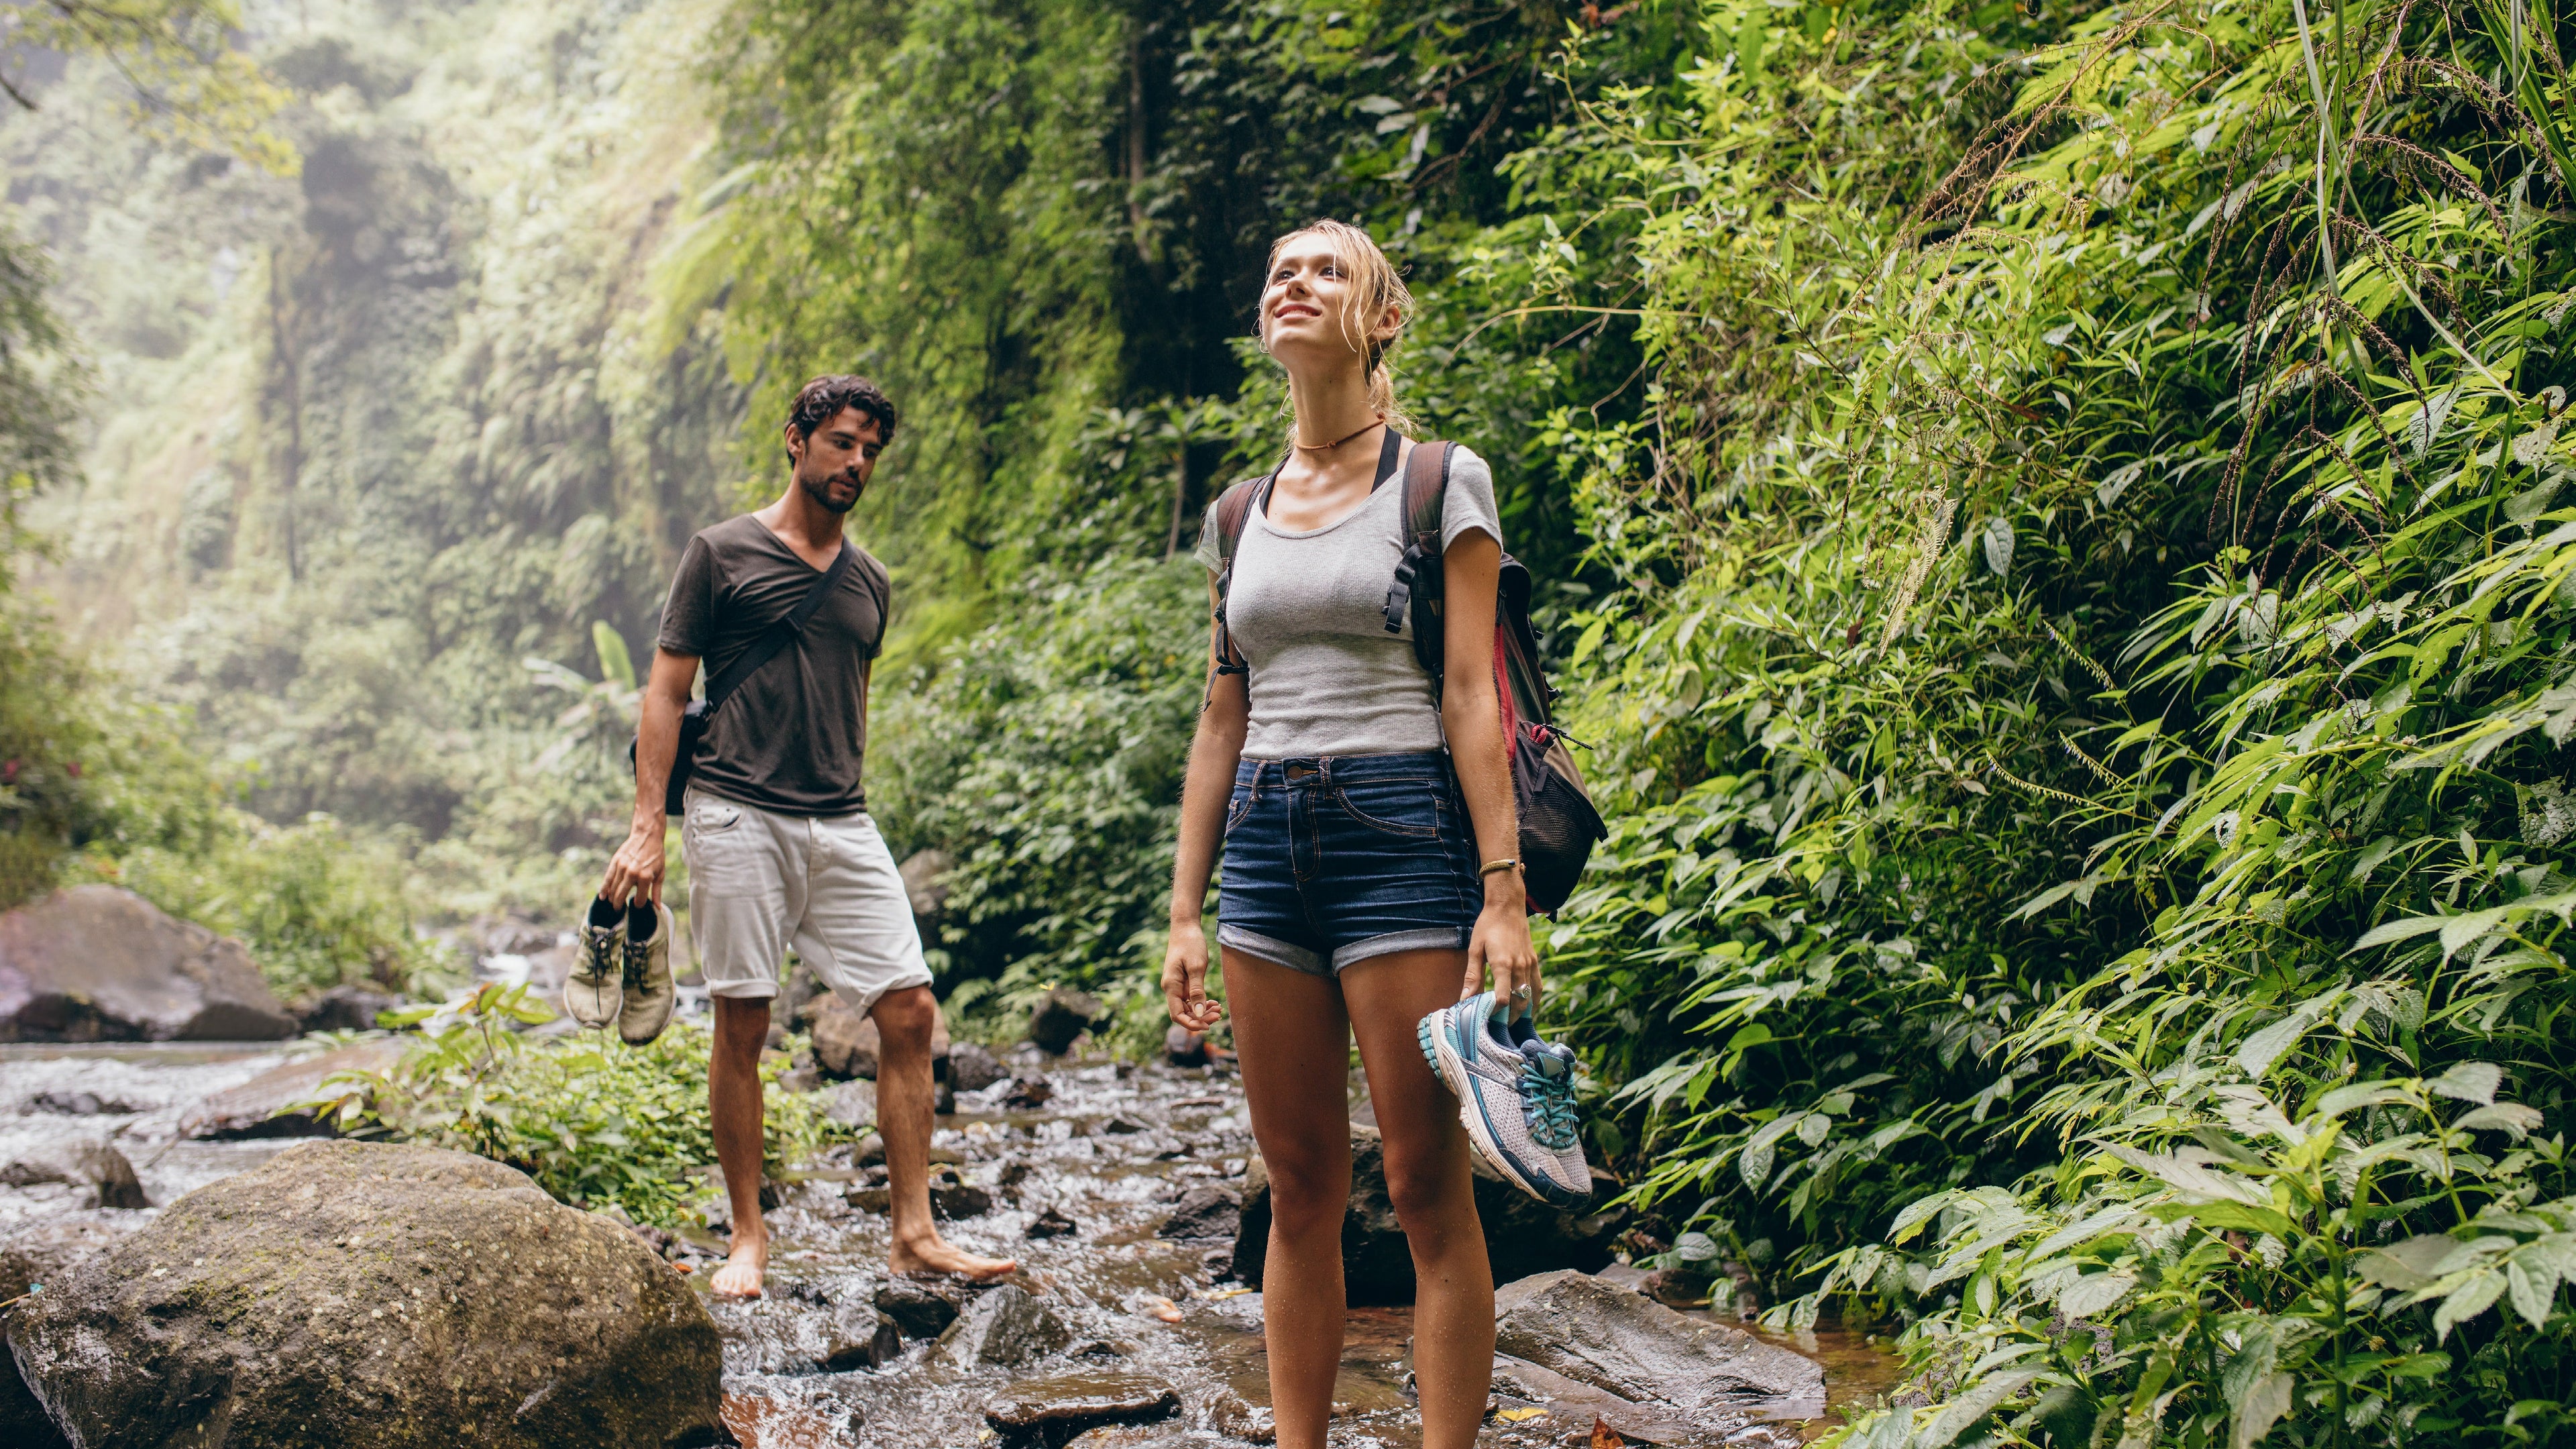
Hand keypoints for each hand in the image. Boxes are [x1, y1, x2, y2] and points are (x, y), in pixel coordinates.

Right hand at [599, 824, 665, 906]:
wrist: (647, 836)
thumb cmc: (656, 856)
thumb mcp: (660, 874)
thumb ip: (657, 892)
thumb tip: (657, 907)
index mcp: (645, 877)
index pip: (639, 899)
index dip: (638, 904)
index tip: (637, 904)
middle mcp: (632, 873)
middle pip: (622, 895)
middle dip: (619, 905)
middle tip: (619, 910)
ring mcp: (622, 867)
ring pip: (613, 888)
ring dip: (611, 898)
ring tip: (612, 904)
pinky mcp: (615, 862)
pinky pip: (607, 878)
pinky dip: (604, 888)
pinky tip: (602, 896)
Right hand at [1163, 921, 1223, 1032]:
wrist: (1185, 927)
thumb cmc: (1191, 944)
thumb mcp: (1197, 967)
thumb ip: (1197, 991)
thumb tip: (1199, 1013)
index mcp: (1171, 986)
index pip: (1177, 1015)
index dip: (1192, 1024)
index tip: (1208, 1025)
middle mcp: (1171, 988)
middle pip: (1183, 1013)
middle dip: (1201, 1018)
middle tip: (1219, 1014)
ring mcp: (1176, 986)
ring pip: (1188, 1007)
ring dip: (1202, 1011)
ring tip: (1219, 1009)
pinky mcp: (1182, 982)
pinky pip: (1190, 999)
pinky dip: (1201, 1003)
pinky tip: (1213, 1002)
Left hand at [1464, 872, 1538, 1016]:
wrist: (1508, 906)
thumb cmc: (1488, 926)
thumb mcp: (1475, 949)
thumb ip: (1472, 975)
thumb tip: (1464, 998)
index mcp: (1503, 963)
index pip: (1503, 997)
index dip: (1495, 1012)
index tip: (1485, 1019)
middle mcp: (1520, 966)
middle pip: (1519, 1002)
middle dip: (1509, 1018)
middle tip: (1497, 1029)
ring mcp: (1530, 965)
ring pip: (1530, 997)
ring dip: (1522, 1013)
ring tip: (1510, 1024)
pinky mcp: (1535, 962)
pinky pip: (1538, 987)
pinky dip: (1534, 1001)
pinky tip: (1528, 1010)